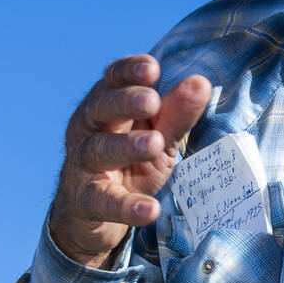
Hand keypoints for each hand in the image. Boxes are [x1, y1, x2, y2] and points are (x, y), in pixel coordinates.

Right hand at [51, 55, 210, 267]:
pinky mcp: (83, 201)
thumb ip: (176, 112)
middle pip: (102, 108)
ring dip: (126, 146)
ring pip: (99, 150)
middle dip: (125, 102)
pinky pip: (103, 201)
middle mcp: (89, 128)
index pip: (114, 80)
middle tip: (151, 101)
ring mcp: (82, 164)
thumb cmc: (130, 162)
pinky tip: (149, 210)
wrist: (93, 214)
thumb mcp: (158, 136)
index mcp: (107, 104)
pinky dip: (126, 206)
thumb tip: (201, 83)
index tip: (152, 68)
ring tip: (154, 144)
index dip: (129, 71)